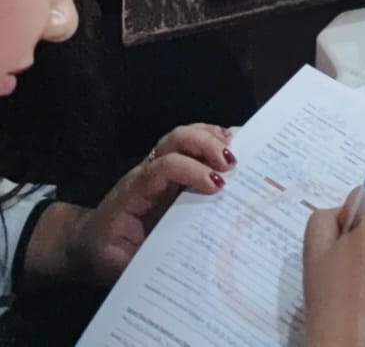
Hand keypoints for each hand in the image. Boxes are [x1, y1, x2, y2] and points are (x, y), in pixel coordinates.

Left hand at [67, 125, 235, 286]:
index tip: (217, 186)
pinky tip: (229, 147)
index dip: (191, 171)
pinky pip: (188, 145)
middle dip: (206, 145)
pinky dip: (210, 140)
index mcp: (134, 192)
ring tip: (237, 150)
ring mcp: (156, 167)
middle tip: (233, 164)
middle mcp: (146, 171)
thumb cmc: (103, 251)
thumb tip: (175, 270)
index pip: (163, 167)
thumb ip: (142, 263)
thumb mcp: (118, 264)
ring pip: (182, 135)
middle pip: (175, 139)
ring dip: (211, 137)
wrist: (86, 241)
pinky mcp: (167, 172)